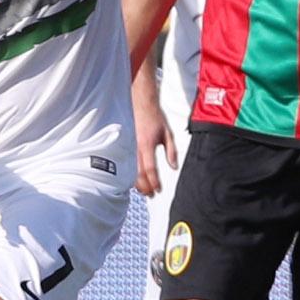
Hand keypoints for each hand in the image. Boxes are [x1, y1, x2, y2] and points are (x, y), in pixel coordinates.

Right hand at [131, 74, 175, 196]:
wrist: (141, 104)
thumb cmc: (155, 118)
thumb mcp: (168, 134)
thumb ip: (171, 151)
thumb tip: (173, 167)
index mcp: (147, 145)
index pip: (150, 169)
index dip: (154, 181)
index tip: (158, 190)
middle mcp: (136, 148)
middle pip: (138, 173)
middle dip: (145, 187)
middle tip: (151, 195)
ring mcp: (129, 147)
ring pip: (131, 170)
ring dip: (137, 183)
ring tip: (144, 191)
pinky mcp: (126, 146)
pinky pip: (127, 164)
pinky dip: (131, 175)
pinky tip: (135, 180)